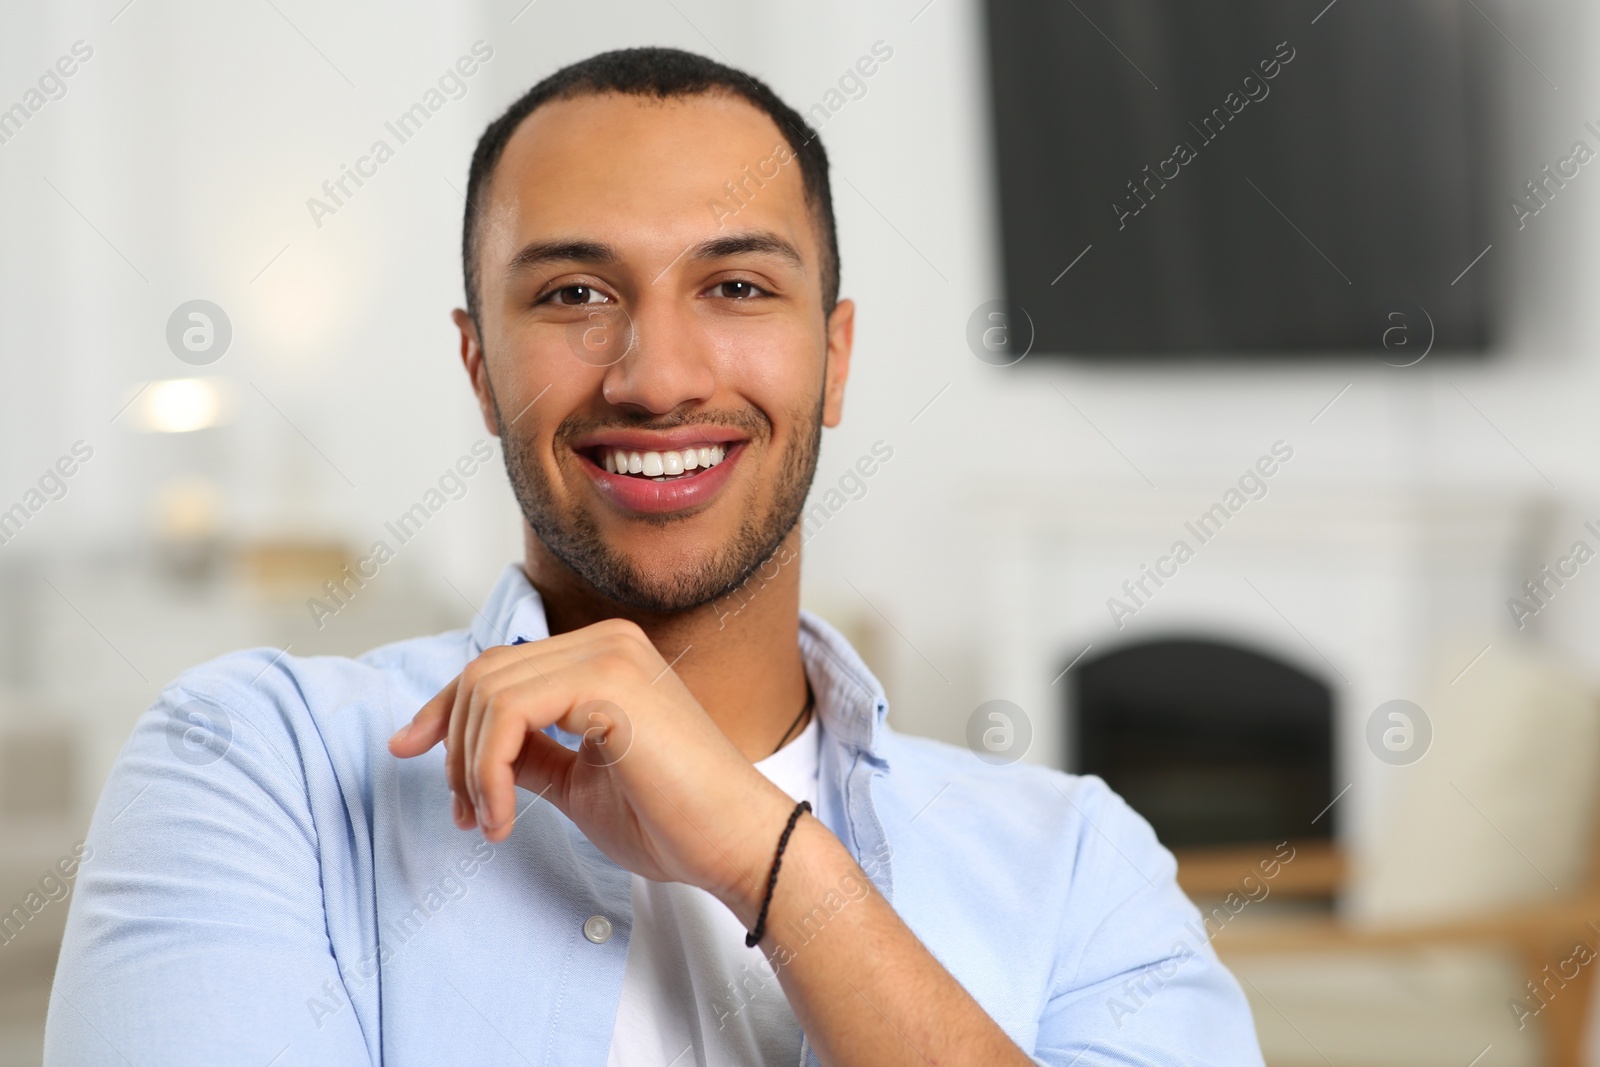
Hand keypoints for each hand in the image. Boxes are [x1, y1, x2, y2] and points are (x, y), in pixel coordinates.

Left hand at [387, 619, 795, 918]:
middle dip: (454, 750)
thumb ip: (531, 754)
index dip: (444, 710)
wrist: (736, 844)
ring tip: (490, 822)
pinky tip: (504, 817)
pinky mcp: (609, 682)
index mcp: (604, 656)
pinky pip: (510, 714)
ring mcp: (609, 654)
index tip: (408, 752)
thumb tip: (472, 751)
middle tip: (467, 816)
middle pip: (483, 673)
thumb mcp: (579, 783)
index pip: (498, 665)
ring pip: (488, 691)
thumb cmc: (673, 821)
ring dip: (470, 768)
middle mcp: (606, 641)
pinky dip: (489, 770)